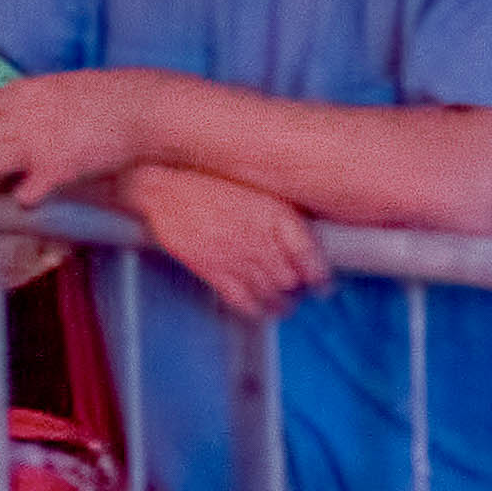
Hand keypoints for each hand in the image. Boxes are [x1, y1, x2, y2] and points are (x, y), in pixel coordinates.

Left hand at [0, 64, 145, 208]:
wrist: (142, 107)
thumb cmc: (107, 97)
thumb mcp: (62, 86)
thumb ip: (33, 100)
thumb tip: (9, 117)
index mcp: (24, 90)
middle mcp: (23, 114)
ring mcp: (37, 141)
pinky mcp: (55, 169)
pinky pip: (23, 193)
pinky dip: (23, 200)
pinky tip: (31, 199)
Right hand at [124, 164, 325, 319]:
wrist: (167, 187)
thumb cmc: (212, 180)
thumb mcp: (259, 187)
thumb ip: (283, 212)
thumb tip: (308, 237)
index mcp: (275, 214)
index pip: (309, 256)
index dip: (321, 277)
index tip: (324, 285)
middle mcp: (259, 238)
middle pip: (291, 279)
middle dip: (299, 288)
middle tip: (303, 290)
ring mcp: (235, 257)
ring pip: (270, 294)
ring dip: (282, 304)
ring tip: (285, 304)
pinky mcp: (213, 271)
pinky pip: (242, 300)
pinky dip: (256, 310)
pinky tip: (262, 309)